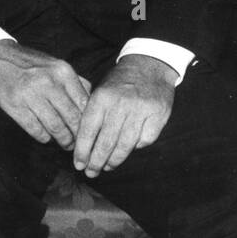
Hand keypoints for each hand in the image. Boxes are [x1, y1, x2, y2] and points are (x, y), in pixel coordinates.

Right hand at [0, 39, 90, 148]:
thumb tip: (91, 103)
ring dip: (63, 140)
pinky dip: (44, 138)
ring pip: (56, 128)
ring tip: (64, 144)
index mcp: (63, 71)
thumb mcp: (54, 64)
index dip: (88, 121)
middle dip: (78, 135)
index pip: (85, 104)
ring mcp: (31, 95)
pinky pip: (37, 131)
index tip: (88, 130)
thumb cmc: (27, 63)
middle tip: (78, 143)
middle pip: (72, 119)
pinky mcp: (16, 107)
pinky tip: (45, 136)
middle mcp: (49, 82)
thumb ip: (74, 81)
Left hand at [73, 54, 175, 177]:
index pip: (88, 130)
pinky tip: (128, 150)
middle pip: (106, 142)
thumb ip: (92, 114)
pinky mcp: (158, 116)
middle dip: (96, 161)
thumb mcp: (100, 90)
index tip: (78, 164)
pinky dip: (135, 148)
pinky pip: (144, 140)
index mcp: (102, 97)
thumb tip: (81, 145)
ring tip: (106, 167)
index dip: (82, 151)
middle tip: (91, 172)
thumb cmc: (120, 83)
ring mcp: (141, 110)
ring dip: (114, 160)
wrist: (150, 65)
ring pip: (125, 145)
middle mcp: (121, 104)